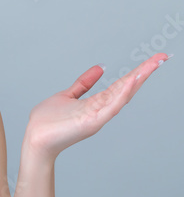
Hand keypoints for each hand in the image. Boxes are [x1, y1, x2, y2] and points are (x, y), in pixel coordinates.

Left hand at [23, 52, 170, 161]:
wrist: (35, 139)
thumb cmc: (48, 122)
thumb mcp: (68, 96)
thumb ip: (84, 84)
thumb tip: (100, 68)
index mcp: (97, 103)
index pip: (121, 85)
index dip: (137, 72)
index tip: (153, 59)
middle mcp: (101, 109)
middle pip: (126, 88)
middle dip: (144, 72)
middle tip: (161, 57)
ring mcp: (98, 116)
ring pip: (121, 96)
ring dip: (136, 81)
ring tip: (150, 66)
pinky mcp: (92, 122)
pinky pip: (110, 107)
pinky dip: (122, 95)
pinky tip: (132, 82)